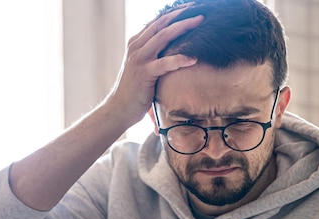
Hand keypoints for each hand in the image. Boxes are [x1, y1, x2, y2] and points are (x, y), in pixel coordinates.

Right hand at [104, 5, 203, 126]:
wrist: (119, 109)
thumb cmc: (134, 91)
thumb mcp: (141, 68)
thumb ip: (152, 56)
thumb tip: (171, 52)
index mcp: (136, 43)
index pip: (157, 22)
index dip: (174, 13)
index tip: (191, 8)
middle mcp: (136, 47)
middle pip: (161, 24)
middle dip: (181, 14)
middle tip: (200, 10)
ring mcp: (139, 59)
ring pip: (163, 36)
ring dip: (183, 27)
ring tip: (200, 21)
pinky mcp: (144, 73)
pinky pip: (165, 63)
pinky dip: (180, 59)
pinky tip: (193, 59)